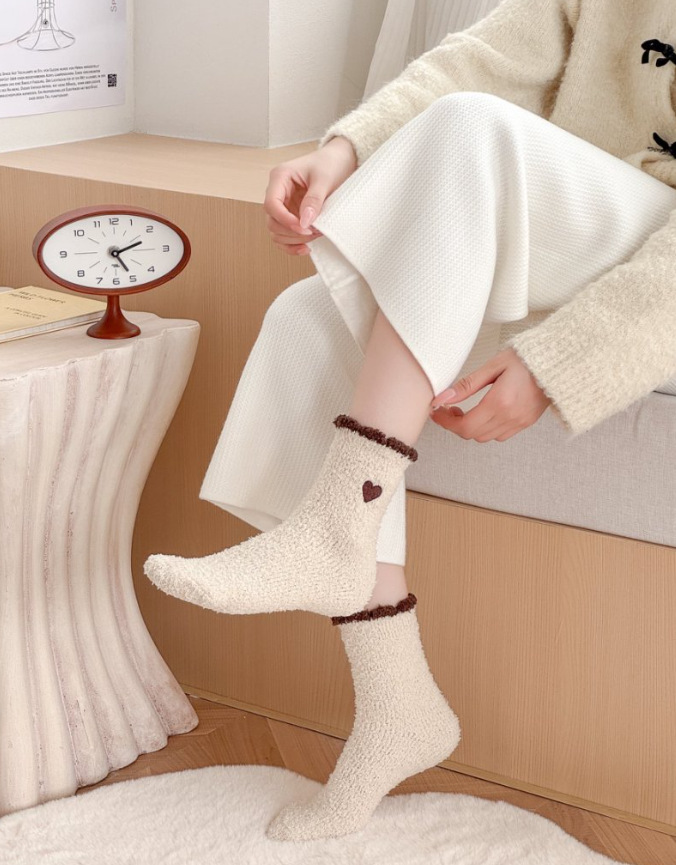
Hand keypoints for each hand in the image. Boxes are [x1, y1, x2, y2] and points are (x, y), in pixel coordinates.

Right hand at [263, 136, 357, 255]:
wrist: (341, 161)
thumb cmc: (331, 163)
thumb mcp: (324, 179)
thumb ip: (314, 200)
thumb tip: (304, 222)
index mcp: (280, 177)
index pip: (271, 204)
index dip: (285, 220)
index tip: (304, 229)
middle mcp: (278, 192)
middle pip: (272, 221)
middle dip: (291, 232)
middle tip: (314, 232)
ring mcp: (284, 206)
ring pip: (276, 231)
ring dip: (293, 240)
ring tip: (315, 236)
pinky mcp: (292, 216)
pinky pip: (284, 236)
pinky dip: (292, 245)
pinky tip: (306, 248)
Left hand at [428, 347, 550, 441]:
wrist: (558, 361)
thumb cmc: (527, 358)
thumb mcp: (493, 366)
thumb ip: (467, 385)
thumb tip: (443, 397)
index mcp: (500, 402)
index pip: (464, 426)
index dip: (446, 422)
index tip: (438, 412)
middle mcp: (510, 416)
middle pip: (473, 435)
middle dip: (456, 425)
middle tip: (449, 409)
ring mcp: (520, 422)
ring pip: (486, 437)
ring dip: (472, 428)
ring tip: (466, 411)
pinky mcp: (527, 422)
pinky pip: (501, 435)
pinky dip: (487, 429)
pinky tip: (485, 413)